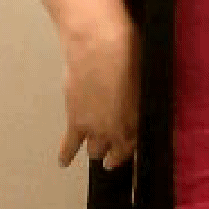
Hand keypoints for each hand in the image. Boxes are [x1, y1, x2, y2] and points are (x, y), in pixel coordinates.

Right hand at [57, 2, 140, 172]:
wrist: (98, 47)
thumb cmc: (126, 54)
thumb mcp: (144, 78)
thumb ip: (139, 99)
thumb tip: (138, 102)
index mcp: (138, 119)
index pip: (133, 145)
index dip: (127, 150)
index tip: (124, 154)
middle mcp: (117, 129)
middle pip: (113, 149)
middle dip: (112, 150)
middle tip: (109, 152)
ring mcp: (95, 127)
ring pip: (94, 150)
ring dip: (94, 148)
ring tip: (93, 151)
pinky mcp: (75, 120)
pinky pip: (70, 144)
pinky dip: (66, 154)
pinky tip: (64, 161)